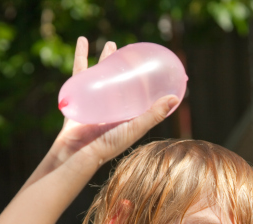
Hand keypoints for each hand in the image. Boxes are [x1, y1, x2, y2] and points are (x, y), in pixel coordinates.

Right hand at [45, 38, 178, 175]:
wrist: (78, 152)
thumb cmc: (108, 144)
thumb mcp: (135, 128)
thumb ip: (154, 114)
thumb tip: (175, 98)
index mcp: (126, 114)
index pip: (138, 93)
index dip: (145, 80)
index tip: (151, 65)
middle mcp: (111, 107)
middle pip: (119, 80)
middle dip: (123, 65)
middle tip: (128, 50)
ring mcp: (94, 101)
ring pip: (100, 74)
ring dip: (104, 58)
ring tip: (110, 43)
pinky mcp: (79, 97)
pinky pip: (80, 72)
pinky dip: (80, 56)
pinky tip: (83, 41)